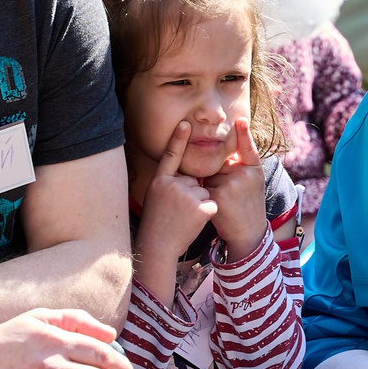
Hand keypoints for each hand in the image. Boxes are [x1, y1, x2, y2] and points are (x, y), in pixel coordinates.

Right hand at [134, 120, 217, 299]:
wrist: (157, 246)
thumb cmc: (157, 223)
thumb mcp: (156, 197)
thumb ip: (170, 184)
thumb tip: (188, 176)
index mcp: (160, 180)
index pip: (170, 155)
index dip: (178, 139)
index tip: (185, 123)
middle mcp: (172, 184)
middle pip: (195, 180)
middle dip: (192, 194)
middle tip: (177, 212)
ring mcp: (187, 195)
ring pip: (204, 192)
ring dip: (199, 205)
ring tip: (183, 218)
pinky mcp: (200, 207)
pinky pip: (211, 204)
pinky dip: (206, 214)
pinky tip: (193, 222)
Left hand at [204, 120, 269, 257]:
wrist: (249, 234)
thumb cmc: (247, 206)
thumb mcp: (252, 183)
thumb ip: (241, 167)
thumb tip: (225, 151)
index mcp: (254, 169)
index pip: (247, 148)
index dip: (244, 133)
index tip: (240, 119)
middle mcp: (244, 174)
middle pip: (219, 163)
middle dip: (216, 174)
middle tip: (231, 194)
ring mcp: (231, 184)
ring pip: (209, 175)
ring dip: (208, 186)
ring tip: (224, 203)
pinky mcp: (218, 196)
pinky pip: (203, 188)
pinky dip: (203, 195)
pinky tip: (216, 207)